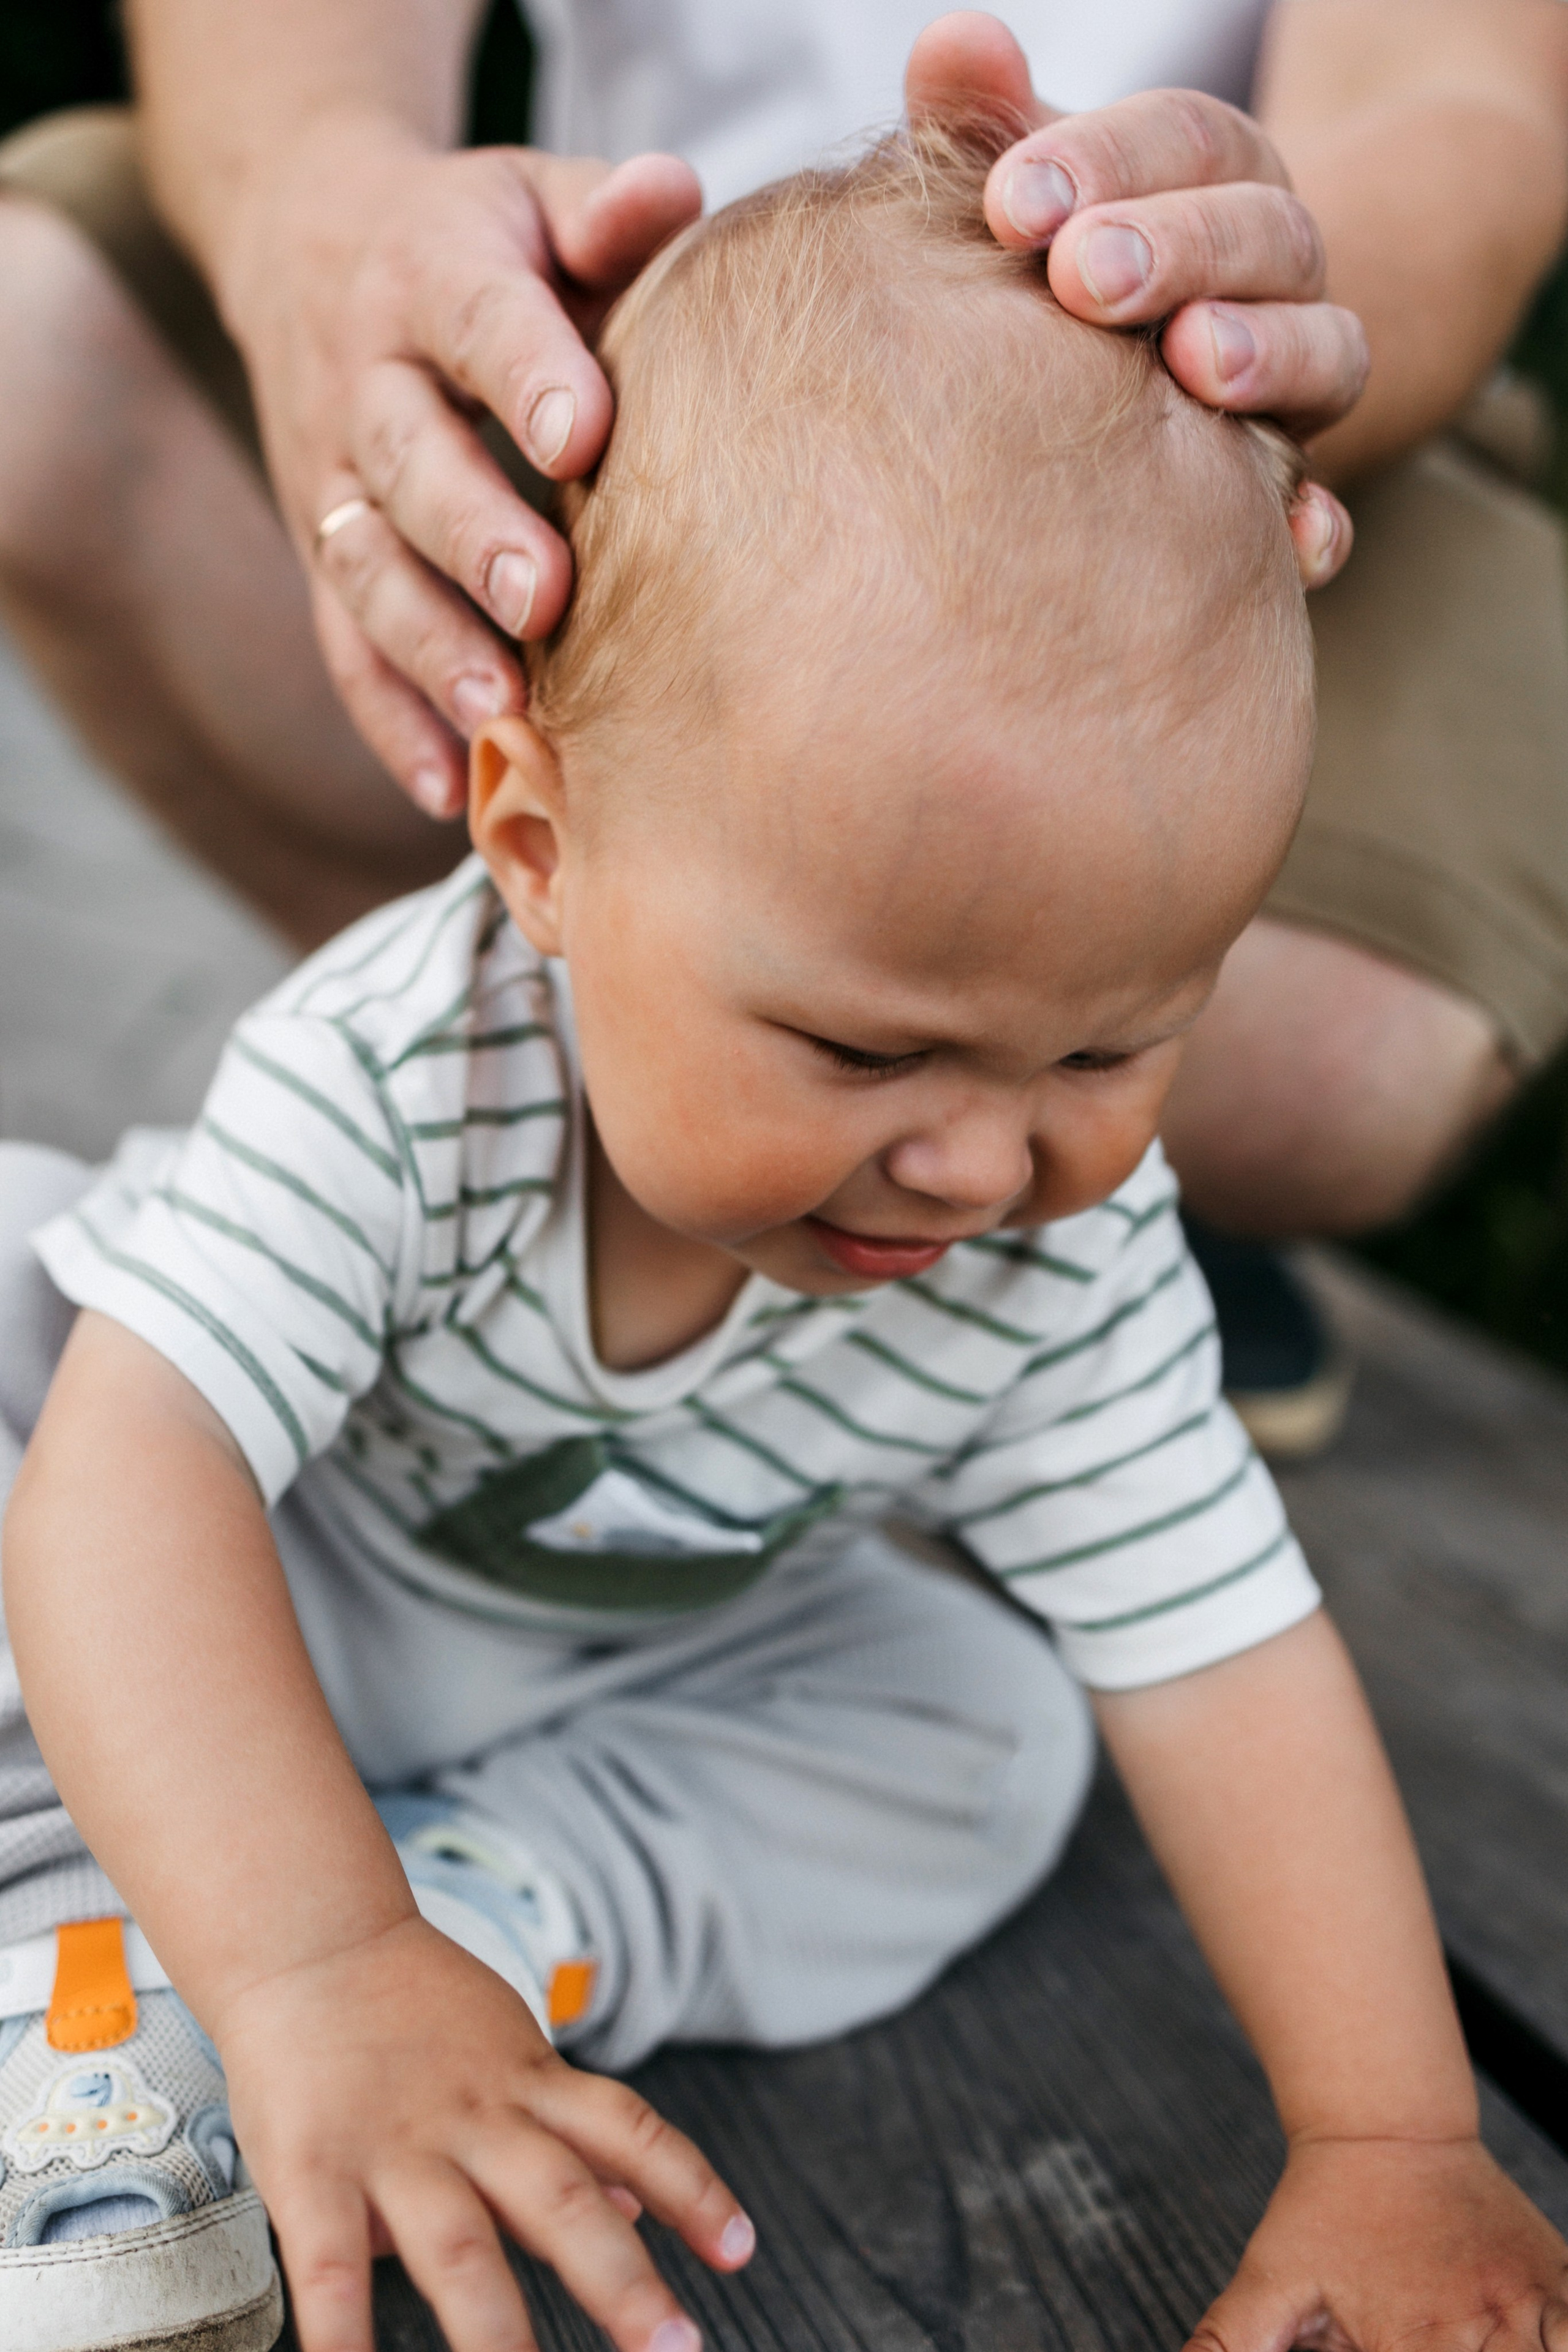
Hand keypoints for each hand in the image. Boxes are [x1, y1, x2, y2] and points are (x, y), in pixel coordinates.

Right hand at [213, 1912, 752, 2351]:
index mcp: (527, 2084)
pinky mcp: (316, 2171)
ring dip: (501, 2333)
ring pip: (464, 2247)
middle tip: (677, 2345)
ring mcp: (398, 2148)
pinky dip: (347, 2335)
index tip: (738, 2249)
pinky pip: (332, 2267)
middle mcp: (476, 2119)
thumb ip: (568, 2127)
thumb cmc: (408, 2003)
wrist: (310, 1933)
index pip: (630, 2131)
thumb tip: (640, 2202)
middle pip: (564, 2202)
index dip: (692, 2188)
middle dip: (624, 2284)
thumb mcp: (509, 2050)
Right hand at [225, 118, 700, 817]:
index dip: (524, 373)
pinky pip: (345, 649)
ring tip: (497, 715)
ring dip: (430, 648)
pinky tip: (446, 790)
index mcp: (429, 276)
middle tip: (545, 597)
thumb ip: (606, 208)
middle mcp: (366, 383)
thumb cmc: (476, 243)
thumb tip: (673, 194)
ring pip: (369, 571)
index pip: (475, 318)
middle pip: (411, 463)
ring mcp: (334, 483)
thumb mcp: (534, 197)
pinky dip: (390, 723)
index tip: (582, 433)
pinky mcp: (323, 560)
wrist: (309, 244)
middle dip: (473, 535)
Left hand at [905, 13, 1365, 588]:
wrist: (1141, 381)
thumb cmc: (1060, 267)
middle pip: (1263, 232)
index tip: (1014, 198)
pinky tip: (1296, 546)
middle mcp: (1271, 271)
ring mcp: (1295, 377)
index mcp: (1211, 180)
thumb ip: (992, 124)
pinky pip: (1327, 507)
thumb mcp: (1033, 189)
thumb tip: (952, 44)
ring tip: (1195, 364)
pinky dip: (1315, 523)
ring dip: (1266, 353)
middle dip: (1178, 246)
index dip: (1107, 158)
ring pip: (1324, 349)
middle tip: (1083, 275)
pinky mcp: (1291, 487)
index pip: (1186, 140)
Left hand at [1190, 2134, 1567, 2351]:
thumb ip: (1231, 2342)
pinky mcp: (1557, 2283)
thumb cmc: (1326, 2206)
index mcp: (1405, 2347)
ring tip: (1492, 2347)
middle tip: (1433, 2348)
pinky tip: (1547, 2340)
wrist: (1385, 2124)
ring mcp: (1524, 2308)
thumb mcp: (1267, 2282)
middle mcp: (1474, 2334)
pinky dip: (1567, 2340)